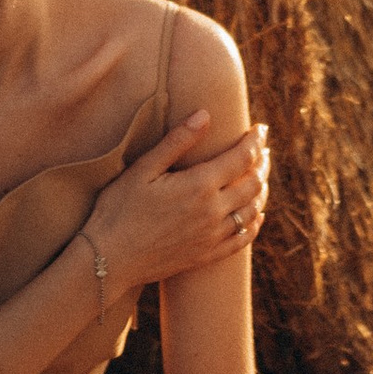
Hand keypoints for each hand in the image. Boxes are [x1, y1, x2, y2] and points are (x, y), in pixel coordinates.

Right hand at [84, 112, 269, 292]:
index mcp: (200, 186)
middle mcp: (213, 212)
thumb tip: (205, 114)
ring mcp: (213, 237)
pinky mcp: (207, 256)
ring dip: (262, 190)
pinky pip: (243, 239)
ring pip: (253, 210)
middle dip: (262, 162)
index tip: (261, 128)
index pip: (242, 157)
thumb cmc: (119, 209)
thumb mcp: (143, 169)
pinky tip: (256, 215)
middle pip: (254, 183)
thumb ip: (177, 141)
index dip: (255, 140)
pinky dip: (255, 223)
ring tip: (261, 175)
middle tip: (263, 149)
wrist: (109, 259)